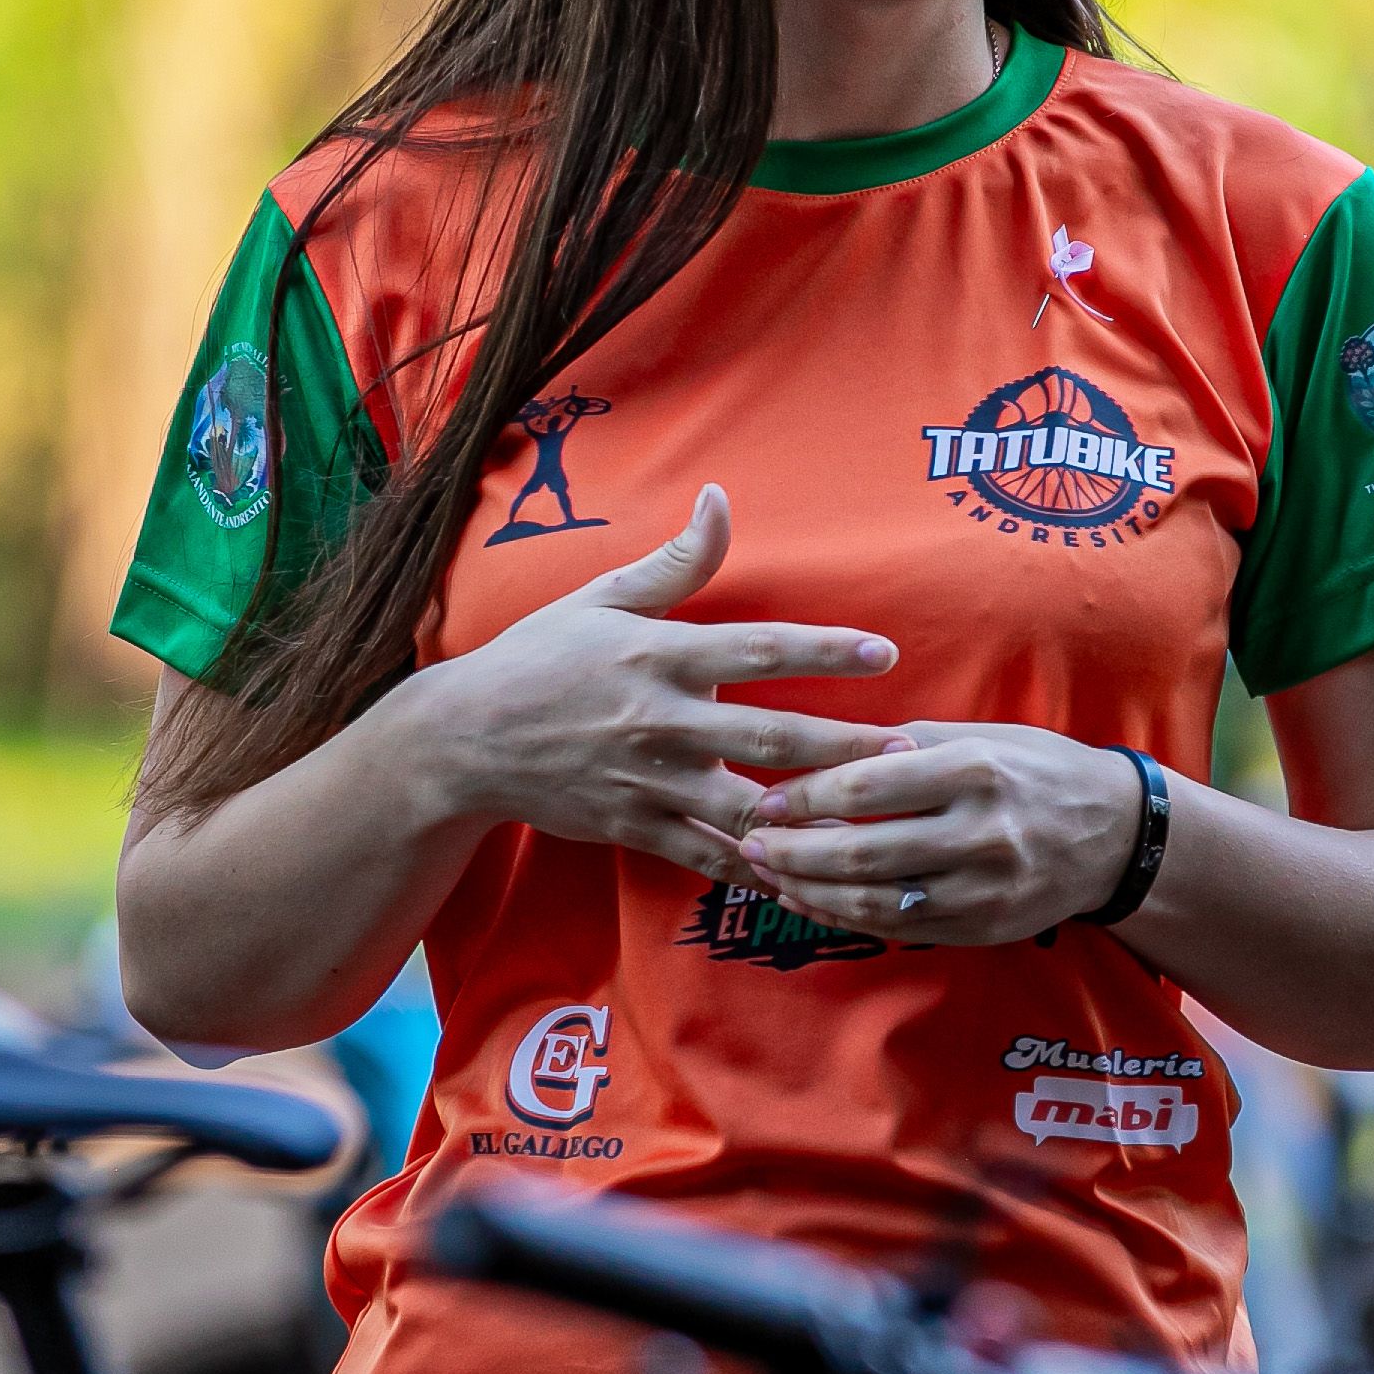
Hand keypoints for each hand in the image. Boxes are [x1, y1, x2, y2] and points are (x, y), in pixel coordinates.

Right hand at [390, 487, 901, 884]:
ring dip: (812, 818)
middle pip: (770, 738)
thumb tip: (720, 499)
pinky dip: (759, 869)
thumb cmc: (539, 659)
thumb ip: (676, 562)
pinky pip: (709, 856)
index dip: (824, 650)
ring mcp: (648, 782)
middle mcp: (659, 721)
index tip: (883, 652)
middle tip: (909, 750)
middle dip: (846, 747)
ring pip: (746, 809)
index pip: (757, 649)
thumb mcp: (601, 599)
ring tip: (873, 822)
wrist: (464, 741)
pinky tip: (809, 874)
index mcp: (657, 656)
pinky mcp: (636, 828)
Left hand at [740, 722, 1143, 947]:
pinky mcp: (984, 927)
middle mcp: (982, 833)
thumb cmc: (1036, 770)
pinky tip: (813, 904)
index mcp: (975, 771)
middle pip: (862, 852)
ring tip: (770, 877)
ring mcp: (984, 889)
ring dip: (811, 893)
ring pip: (875, 902)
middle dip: (794, 853)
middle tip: (749, 844)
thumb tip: (824, 751)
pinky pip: (900, 930)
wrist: (1116, 834)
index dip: (807, 797)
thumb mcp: (981, 735)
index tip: (766, 800)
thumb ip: (905, 744)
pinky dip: (847, 919)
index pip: (868, 787)